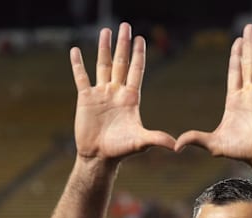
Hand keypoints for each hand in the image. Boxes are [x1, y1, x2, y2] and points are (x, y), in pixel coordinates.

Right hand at [70, 22, 174, 160]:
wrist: (99, 157)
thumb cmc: (121, 150)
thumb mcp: (140, 142)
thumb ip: (156, 139)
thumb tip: (175, 145)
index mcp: (130, 98)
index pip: (136, 70)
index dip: (138, 55)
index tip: (140, 39)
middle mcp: (116, 92)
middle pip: (120, 63)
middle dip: (123, 44)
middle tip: (126, 26)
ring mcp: (101, 94)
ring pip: (103, 65)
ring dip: (104, 48)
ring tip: (106, 31)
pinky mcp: (85, 98)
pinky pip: (81, 77)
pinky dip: (78, 65)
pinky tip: (75, 51)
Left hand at [175, 24, 251, 164]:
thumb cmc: (241, 151)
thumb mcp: (214, 144)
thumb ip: (195, 139)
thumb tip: (175, 146)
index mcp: (234, 100)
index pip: (235, 72)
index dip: (235, 56)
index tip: (236, 42)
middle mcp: (249, 94)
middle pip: (247, 63)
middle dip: (247, 45)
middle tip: (248, 28)